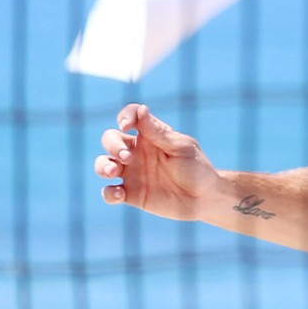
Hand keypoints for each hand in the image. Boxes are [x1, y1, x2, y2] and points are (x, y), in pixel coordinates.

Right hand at [95, 103, 224, 221]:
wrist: (205, 198)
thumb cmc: (196, 168)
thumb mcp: (180, 147)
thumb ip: (158, 133)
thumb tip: (141, 110)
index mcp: (149, 135)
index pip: (131, 117)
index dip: (125, 116)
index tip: (127, 125)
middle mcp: (136, 152)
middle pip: (110, 139)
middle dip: (113, 145)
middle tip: (127, 156)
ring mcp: (132, 173)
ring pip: (103, 164)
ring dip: (102, 166)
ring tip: (114, 171)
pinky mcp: (131, 195)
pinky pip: (110, 192)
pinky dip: (109, 193)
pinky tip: (119, 194)